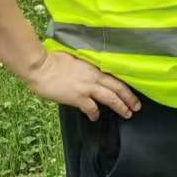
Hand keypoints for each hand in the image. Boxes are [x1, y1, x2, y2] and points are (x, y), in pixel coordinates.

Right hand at [23, 50, 138, 120]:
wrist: (40, 67)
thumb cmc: (53, 60)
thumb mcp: (74, 59)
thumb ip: (85, 66)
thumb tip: (88, 70)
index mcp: (94, 67)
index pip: (115, 77)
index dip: (125, 86)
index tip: (132, 92)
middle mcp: (94, 77)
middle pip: (118, 88)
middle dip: (130, 98)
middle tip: (137, 107)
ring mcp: (87, 87)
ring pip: (111, 98)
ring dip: (121, 107)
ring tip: (127, 114)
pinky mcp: (77, 97)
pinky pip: (91, 108)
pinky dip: (94, 114)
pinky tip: (94, 118)